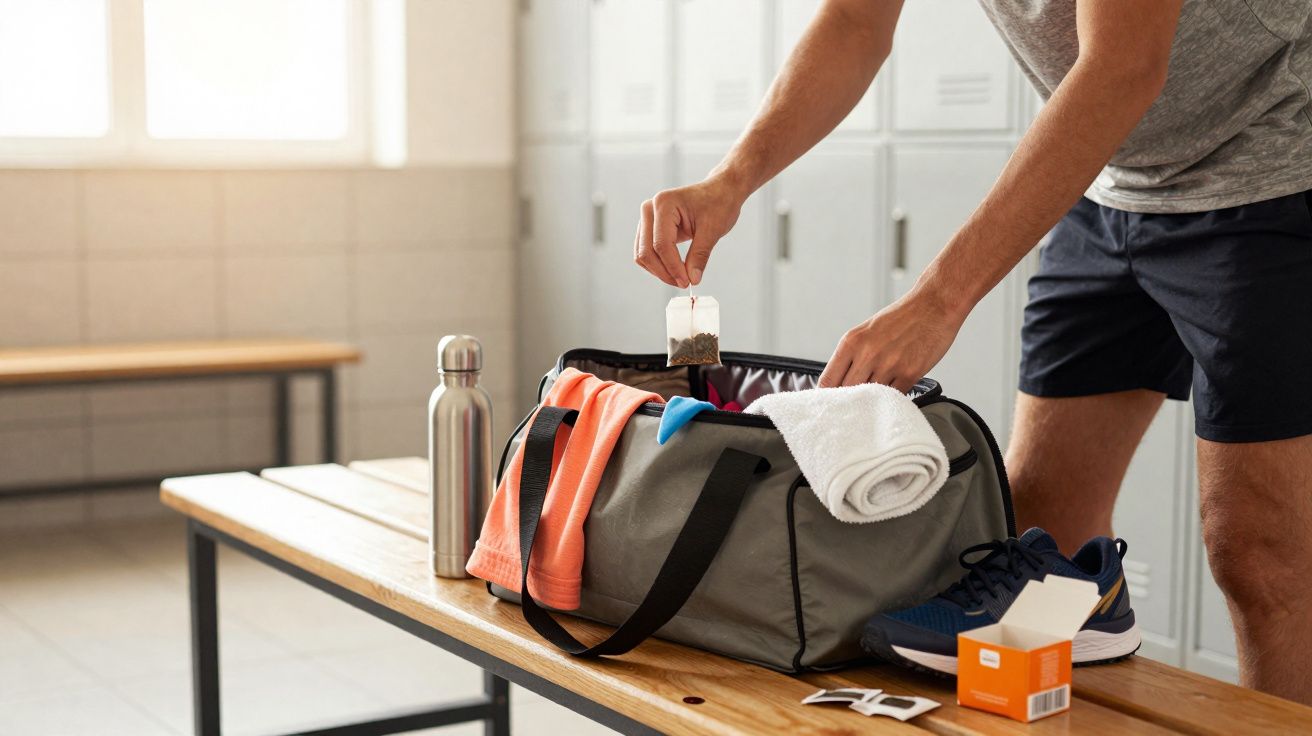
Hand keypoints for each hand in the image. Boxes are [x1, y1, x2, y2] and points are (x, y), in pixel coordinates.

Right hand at [635, 176, 744, 287]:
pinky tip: (675, 271)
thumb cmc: (719, 203)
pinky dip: (659, 265)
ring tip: (681, 278)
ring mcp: (648, 217)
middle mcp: (650, 209)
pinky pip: (647, 251)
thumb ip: (699, 255)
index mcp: (664, 204)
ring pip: (643, 254)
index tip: (687, 282)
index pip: (661, 244)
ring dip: (659, 271)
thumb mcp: (713, 230)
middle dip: (664, 272)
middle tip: (684, 283)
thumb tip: (692, 280)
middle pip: (646, 251)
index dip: (673, 267)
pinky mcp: (651, 227)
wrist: (720, 191)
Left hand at [818, 289, 968, 391]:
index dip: (827, 395)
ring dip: (872, 400)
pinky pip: (894, 396)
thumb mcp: (867, 330)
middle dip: (849, 400)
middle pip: (847, 392)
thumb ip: (853, 354)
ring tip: (876, 396)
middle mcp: (867, 354)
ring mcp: (888, 365)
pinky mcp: (909, 373)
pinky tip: (894, 389)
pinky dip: (892, 397)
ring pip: (870, 397)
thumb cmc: (902, 317)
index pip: (828, 380)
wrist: (934, 305)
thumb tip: (841, 381)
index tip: (831, 402)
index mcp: (851, 341)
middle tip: (853, 404)